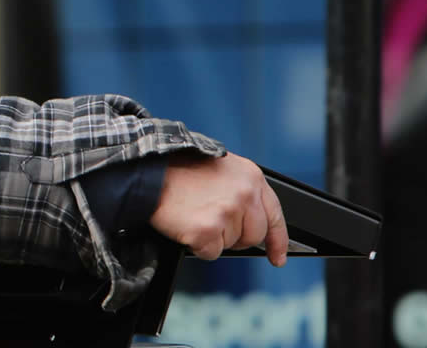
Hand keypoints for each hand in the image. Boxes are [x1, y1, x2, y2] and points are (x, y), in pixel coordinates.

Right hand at [148, 153, 287, 266]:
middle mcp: (244, 195)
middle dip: (234, 237)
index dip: (277, 240)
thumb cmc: (178, 170)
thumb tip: (250, 221)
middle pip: (253, 236)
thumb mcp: (221, 169)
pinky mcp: (207, 230)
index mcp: (251, 177)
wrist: (149, 170)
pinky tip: (187, 224)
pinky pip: (210, 252)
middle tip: (211, 223)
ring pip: (231, 245)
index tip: (277, 257)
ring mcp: (227, 213)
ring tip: (194, 214)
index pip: (275, 215)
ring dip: (212, 238)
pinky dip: (197, 245)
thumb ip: (242, 191)